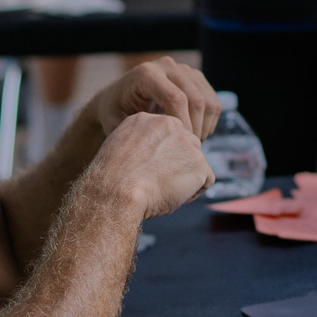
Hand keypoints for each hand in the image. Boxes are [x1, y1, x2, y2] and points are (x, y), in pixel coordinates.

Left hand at [83, 57, 221, 143]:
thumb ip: (137, 131)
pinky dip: (208, 121)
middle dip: (195, 129)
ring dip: (204, 127)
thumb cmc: (114, 114)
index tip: (178, 147)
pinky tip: (194, 134)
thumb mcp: (116, 123)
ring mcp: (183, 69)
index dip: (182, 125)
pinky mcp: (195, 77)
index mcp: (146, 74)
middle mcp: (167, 65)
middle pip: (196, 99)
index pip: (176, 99)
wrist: (117, 98)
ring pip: (209, 101)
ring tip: (189, 144)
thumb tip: (160, 141)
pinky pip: (213, 101)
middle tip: (187, 150)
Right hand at [92, 110, 214, 219]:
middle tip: (155, 183)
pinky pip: (205, 181)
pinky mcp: (199, 163)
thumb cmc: (111, 180)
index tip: (144, 171)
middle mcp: (170, 124)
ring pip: (196, 163)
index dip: (159, 158)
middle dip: (177, 166)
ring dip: (184, 179)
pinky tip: (172, 196)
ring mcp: (187, 143)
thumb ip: (140, 145)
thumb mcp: (120, 150)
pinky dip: (192, 193)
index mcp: (147, 119)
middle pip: (186, 146)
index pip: (167, 136)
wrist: (115, 192)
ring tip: (161, 190)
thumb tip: (155, 156)